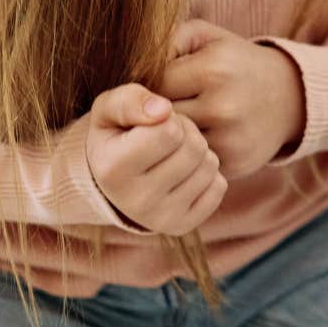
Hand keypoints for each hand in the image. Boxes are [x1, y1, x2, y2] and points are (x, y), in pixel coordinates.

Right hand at [86, 82, 226, 234]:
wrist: (111, 183)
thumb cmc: (115, 136)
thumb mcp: (109, 110)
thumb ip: (130, 100)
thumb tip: (163, 109)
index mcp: (113, 169)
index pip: (169, 130)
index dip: (168, 117)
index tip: (154, 123)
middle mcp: (135, 201)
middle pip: (194, 147)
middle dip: (186, 132)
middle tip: (168, 135)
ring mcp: (160, 219)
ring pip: (210, 165)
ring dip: (198, 151)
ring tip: (175, 153)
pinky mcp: (181, 226)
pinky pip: (218, 187)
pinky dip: (207, 174)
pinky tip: (184, 173)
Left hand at [157, 19, 306, 178]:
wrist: (290, 97)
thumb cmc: (236, 63)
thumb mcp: (207, 37)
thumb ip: (168, 39)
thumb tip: (133, 66)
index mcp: (214, 69)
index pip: (154, 85)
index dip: (147, 88)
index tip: (151, 89)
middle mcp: (223, 106)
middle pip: (160, 118)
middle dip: (154, 115)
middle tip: (156, 111)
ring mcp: (230, 139)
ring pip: (173, 144)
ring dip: (168, 137)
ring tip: (171, 127)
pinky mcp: (234, 163)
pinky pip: (191, 162)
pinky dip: (186, 155)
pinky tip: (192, 143)